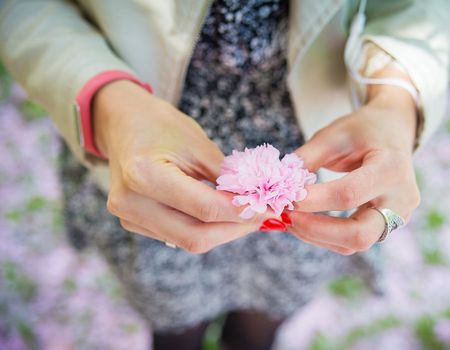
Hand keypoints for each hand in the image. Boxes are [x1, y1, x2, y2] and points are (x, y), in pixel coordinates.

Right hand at [93, 81, 264, 252]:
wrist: (124, 124)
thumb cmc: (161, 126)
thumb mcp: (199, 144)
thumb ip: (227, 177)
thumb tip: (258, 202)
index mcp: (145, 175)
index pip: (205, 209)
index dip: (242, 213)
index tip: (269, 209)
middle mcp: (131, 203)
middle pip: (196, 236)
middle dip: (235, 229)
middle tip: (262, 216)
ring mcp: (128, 217)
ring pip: (188, 240)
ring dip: (222, 231)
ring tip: (245, 214)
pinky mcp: (132, 223)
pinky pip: (176, 235)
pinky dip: (204, 228)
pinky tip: (220, 214)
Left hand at [287, 84, 420, 254]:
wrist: (393, 131)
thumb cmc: (363, 130)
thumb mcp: (334, 134)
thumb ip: (308, 158)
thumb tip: (281, 184)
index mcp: (392, 168)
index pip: (349, 194)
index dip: (314, 200)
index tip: (285, 198)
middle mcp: (401, 198)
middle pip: (359, 234)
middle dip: (316, 230)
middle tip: (286, 217)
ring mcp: (398, 216)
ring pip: (354, 243)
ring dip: (317, 235)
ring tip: (289, 219)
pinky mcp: (388, 226)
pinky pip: (354, 241)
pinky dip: (326, 236)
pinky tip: (304, 223)